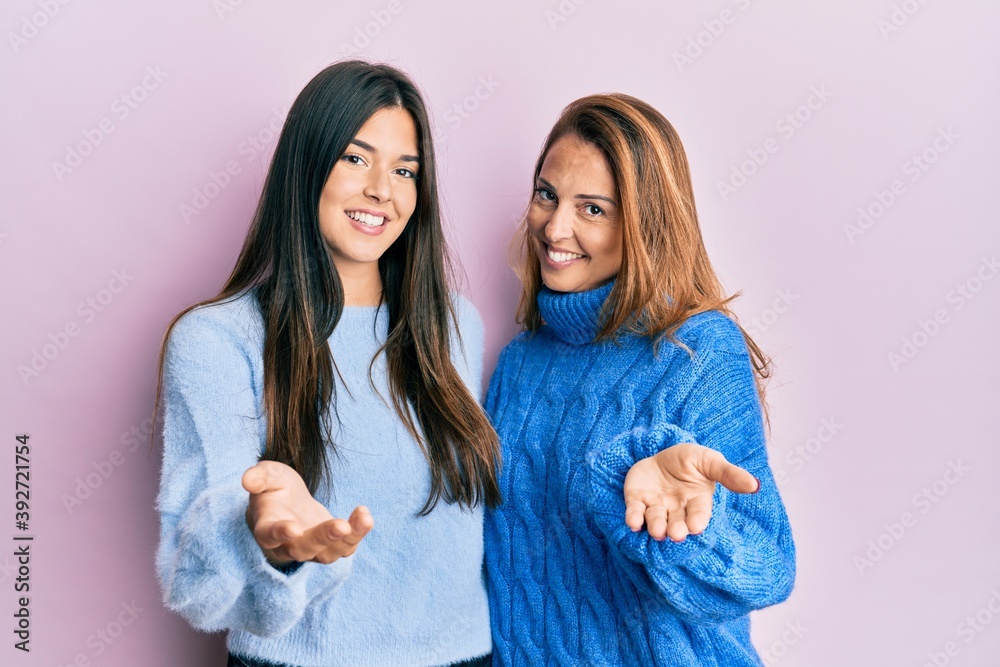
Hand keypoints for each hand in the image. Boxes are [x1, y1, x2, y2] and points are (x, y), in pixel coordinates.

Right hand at [242, 461, 372, 566]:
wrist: (288, 502)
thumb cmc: (273, 488)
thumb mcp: (267, 475)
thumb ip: (259, 477)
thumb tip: (248, 480)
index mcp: (266, 527)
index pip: (269, 535)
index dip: (280, 533)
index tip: (293, 528)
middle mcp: (287, 544)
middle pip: (303, 549)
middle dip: (323, 538)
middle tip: (341, 526)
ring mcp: (310, 548)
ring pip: (327, 553)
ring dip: (347, 539)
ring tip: (364, 519)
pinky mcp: (330, 545)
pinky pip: (345, 548)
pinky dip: (357, 535)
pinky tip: (365, 516)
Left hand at [623, 443, 758, 542]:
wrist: (661, 453)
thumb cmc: (690, 460)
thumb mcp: (710, 461)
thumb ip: (729, 474)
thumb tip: (756, 485)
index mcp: (697, 501)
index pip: (699, 514)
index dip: (697, 521)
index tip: (696, 527)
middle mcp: (676, 509)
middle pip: (677, 522)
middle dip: (676, 529)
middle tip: (675, 534)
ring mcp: (656, 506)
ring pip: (655, 520)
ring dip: (655, 527)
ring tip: (658, 531)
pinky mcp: (637, 501)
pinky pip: (635, 512)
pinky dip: (634, 518)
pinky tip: (633, 523)